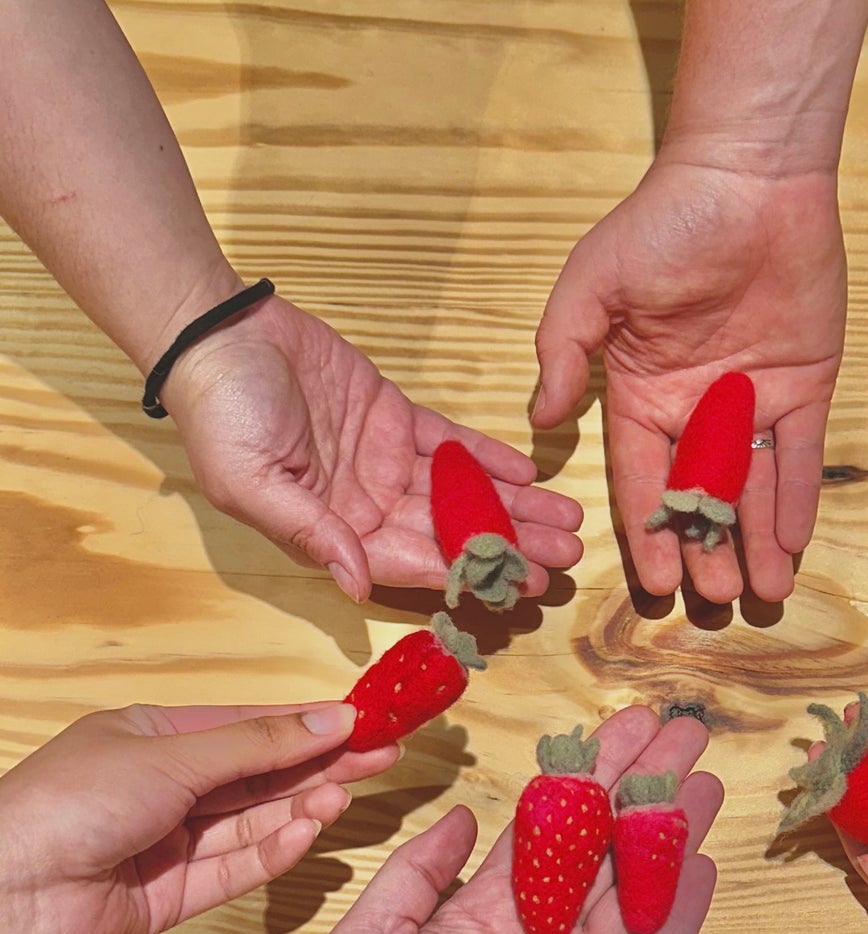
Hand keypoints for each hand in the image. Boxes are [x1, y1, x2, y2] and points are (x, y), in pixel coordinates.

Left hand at [0, 702, 394, 933]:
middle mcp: (168, 788)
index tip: (367, 718)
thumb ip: (259, 743)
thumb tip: (331, 716)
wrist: (2, 894)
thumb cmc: (68, 804)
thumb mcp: (172, 755)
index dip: (310, 722)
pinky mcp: (176, 896)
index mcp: (155, 738)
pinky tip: (310, 832)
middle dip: (323, 764)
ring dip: (303, 806)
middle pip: (264, 775)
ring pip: (256, 822)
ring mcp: (173, 844)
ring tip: (347, 793)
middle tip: (385, 757)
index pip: (252, 726)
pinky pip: (238, 868)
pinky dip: (276, 851)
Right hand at [163, 293, 584, 600]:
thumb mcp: (252, 482)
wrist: (218, 332)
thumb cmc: (222, 412)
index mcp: (335, 532)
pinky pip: (450, 445)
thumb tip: (356, 584)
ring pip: (460, 492)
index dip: (469, 574)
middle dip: (510, 546)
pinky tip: (530, 472)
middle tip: (566, 556)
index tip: (521, 585)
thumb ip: (310, 533)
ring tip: (566, 519)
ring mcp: (383, 463)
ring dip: (513, 507)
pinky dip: (489, 459)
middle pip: (450, 533)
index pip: (414, 563)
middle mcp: (366, 506)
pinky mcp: (394, 418)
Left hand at [300, 709, 722, 933]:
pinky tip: (704, 866)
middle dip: (643, 788)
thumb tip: (467, 817)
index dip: (587, 775)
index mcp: (485, 913)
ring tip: (706, 782)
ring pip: (637, 892)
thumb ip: (416, 874)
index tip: (623, 727)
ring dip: (672, 837)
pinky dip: (680, 915)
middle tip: (682, 734)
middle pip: (604, 847)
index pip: (549, 828)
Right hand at [534, 161, 846, 603]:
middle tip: (717, 603)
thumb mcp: (592, 286)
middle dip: (708, 552)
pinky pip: (801, 455)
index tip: (653, 586)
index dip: (648, 534)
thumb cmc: (662, 225)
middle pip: (700, 497)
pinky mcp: (804, 386)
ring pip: (753, 488)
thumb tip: (539, 424)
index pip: (642, 481)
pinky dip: (799, 498)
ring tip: (764, 594)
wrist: (748, 177)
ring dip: (757, 541)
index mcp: (641, 394)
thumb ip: (564, 354)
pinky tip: (797, 543)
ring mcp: (751, 400)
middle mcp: (695, 408)